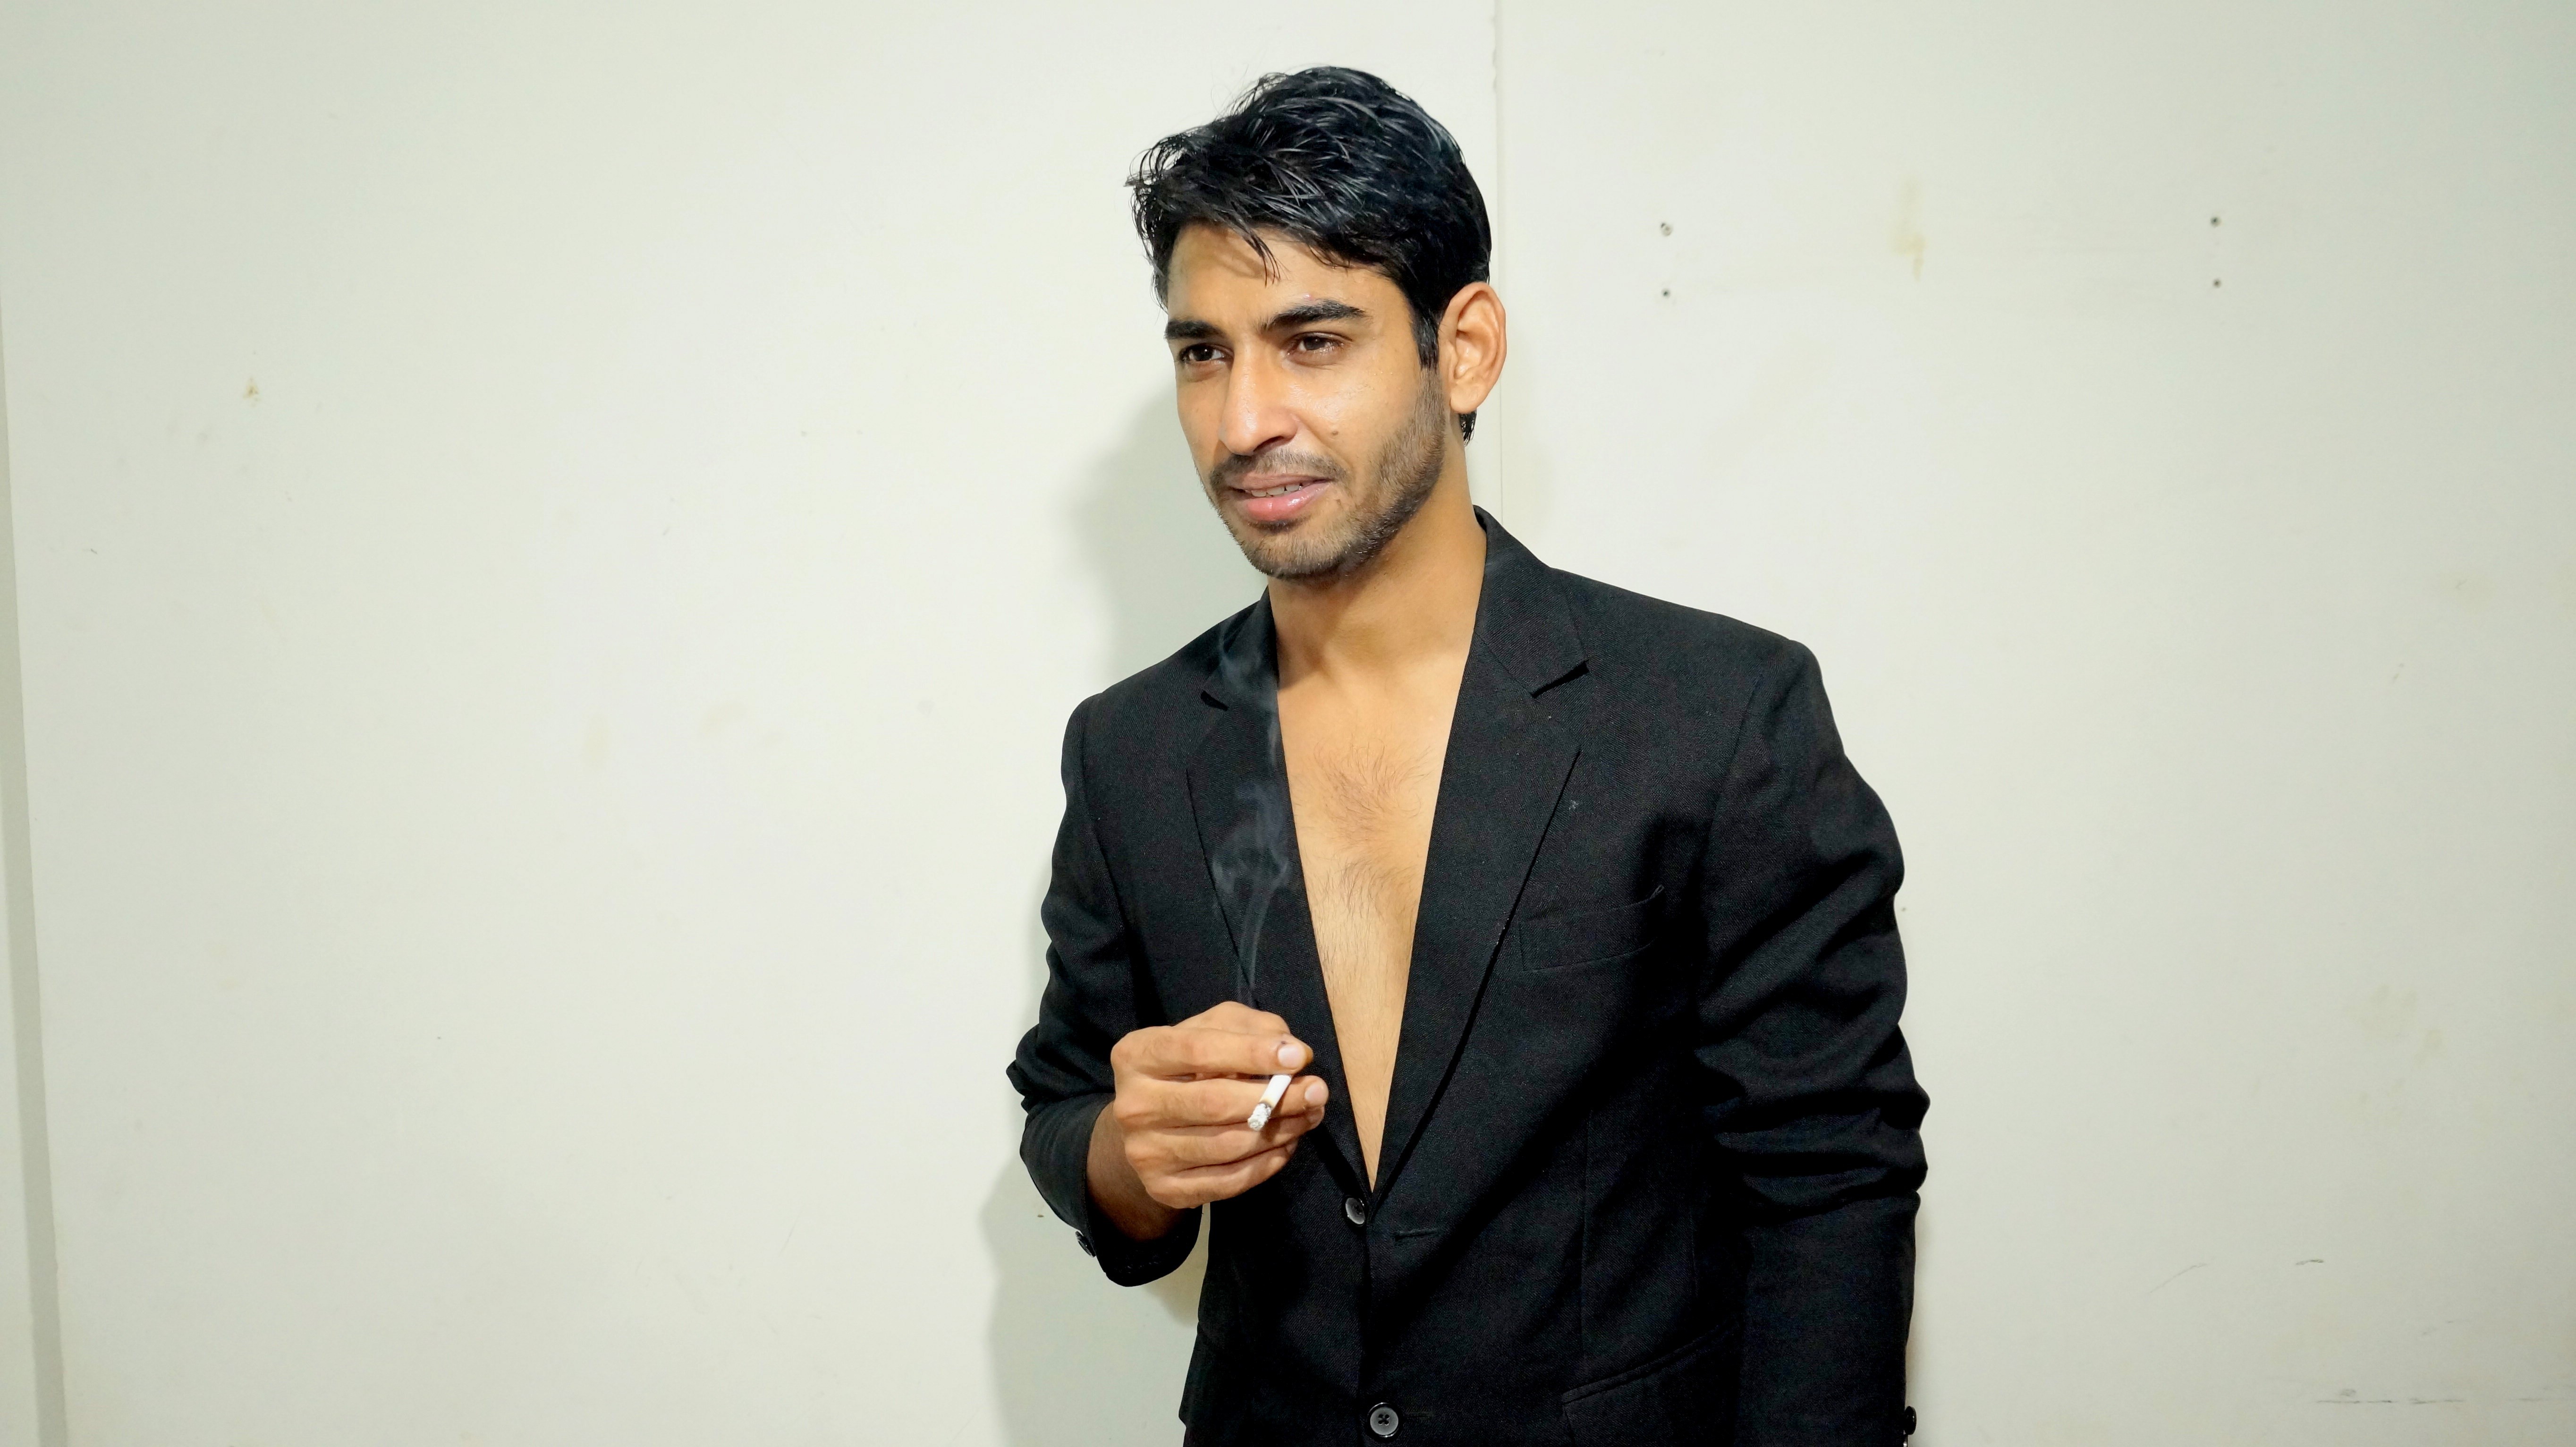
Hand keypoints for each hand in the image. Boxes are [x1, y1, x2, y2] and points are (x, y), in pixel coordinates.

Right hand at [1087, 1002, 1330, 1236]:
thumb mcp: (1213, 1030)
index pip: (1197, 1050)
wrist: (1150, 1127)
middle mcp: (1133, 1105)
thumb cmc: (1190, 1067)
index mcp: (1138, 1055)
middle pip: (1214, 1103)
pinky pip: (1230, 1180)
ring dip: (1281, 1130)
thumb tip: (1291, 1050)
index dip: (1251, 1052)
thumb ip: (1250, 1027)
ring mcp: (1145, 1153)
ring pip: (1228, 1145)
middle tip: (1317, 1091)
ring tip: (1310, 1115)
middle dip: (1276, 1097)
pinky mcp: (1165, 1189)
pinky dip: (1267, 1163)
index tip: (1298, 1057)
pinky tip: (1287, 1144)